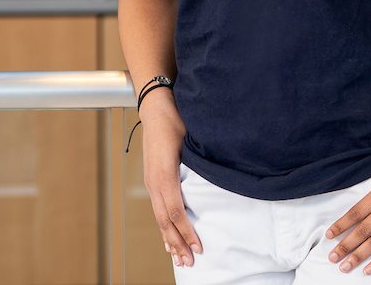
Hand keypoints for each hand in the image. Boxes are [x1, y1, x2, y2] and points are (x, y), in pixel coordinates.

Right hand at [138, 94, 202, 269]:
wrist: (155, 107)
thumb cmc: (175, 119)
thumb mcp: (190, 137)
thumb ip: (199, 159)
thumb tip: (218, 174)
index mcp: (165, 173)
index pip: (175, 210)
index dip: (186, 230)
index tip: (199, 245)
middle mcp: (155, 181)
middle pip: (165, 220)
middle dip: (178, 242)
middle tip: (191, 262)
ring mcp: (151, 181)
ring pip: (159, 218)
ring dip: (169, 239)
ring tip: (179, 258)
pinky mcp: (152, 180)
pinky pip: (157, 209)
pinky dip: (163, 227)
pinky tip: (168, 239)